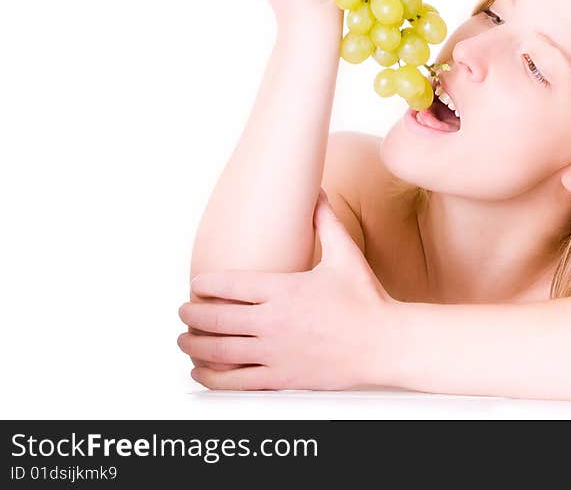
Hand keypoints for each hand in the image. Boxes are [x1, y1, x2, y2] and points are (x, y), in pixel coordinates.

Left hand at [178, 189, 395, 389]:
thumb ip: (326, 221)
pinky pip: (235, 381)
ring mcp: (275, 352)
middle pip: (213, 317)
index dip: (204, 284)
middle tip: (184, 311)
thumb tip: (318, 192)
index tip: (197, 285)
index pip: (226, 284)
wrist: (384, 343)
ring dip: (193, 345)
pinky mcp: (282, 378)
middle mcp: (273, 322)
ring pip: (218, 351)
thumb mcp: (345, 254)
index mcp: (283, 289)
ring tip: (185, 340)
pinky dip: (211, 377)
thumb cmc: (367, 301)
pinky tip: (202, 372)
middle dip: (191, 314)